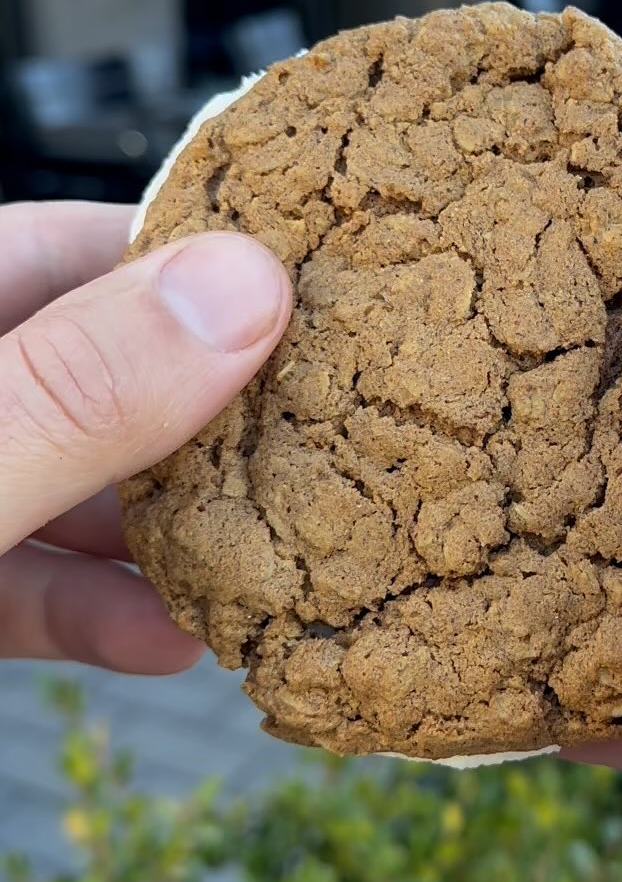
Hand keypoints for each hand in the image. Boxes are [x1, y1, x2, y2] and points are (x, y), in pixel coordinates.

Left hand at [0, 202, 289, 672]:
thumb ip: (74, 393)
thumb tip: (243, 289)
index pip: (68, 244)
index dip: (191, 260)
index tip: (317, 292)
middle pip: (87, 372)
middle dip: (203, 408)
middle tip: (331, 431)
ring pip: (62, 484)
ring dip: (164, 526)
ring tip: (279, 547)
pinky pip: (19, 584)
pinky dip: (94, 609)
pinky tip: (174, 637)